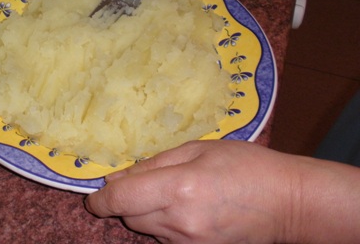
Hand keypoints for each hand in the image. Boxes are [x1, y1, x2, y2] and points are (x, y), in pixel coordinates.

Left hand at [85, 140, 294, 242]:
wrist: (288, 203)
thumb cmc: (245, 165)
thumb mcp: (198, 149)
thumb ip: (154, 164)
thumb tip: (118, 178)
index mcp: (179, 188)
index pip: (121, 200)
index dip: (100, 199)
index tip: (94, 195)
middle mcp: (180, 221)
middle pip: (129, 216)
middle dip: (127, 200)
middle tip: (143, 182)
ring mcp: (190, 243)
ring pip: (146, 230)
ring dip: (146, 213)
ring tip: (174, 193)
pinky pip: (165, 240)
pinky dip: (163, 226)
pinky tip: (185, 210)